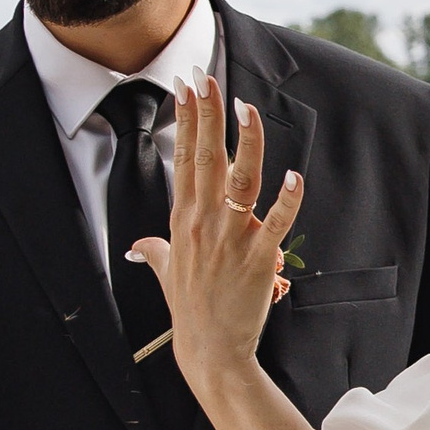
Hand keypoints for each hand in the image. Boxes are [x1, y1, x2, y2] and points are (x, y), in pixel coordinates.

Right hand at [126, 77, 301, 391]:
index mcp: (183, 221)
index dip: (186, 121)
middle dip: (206, 116)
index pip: (184, 160)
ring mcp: (230, 239)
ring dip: (245, 142)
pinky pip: (274, 222)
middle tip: (206, 78)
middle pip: (205, 159)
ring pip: (240, 180)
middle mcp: (204, 223)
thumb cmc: (190, 311)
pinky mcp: (257, 257)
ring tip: (245, 108)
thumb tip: (135, 246)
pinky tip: (293, 175)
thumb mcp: (165, 275)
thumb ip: (153, 252)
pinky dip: (285, 200)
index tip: (186, 88)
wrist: (210, 351)